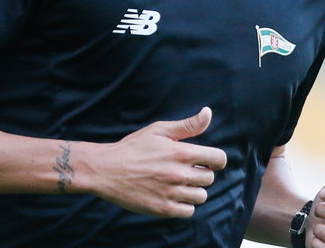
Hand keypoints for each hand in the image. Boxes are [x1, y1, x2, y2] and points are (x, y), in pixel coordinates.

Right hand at [86, 107, 227, 217]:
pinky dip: (184, 204)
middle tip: (183, 169)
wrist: (106, 170)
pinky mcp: (163, 209)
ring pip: (201, 196)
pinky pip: (188, 211)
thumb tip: (208, 112)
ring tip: (177, 183)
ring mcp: (172, 193)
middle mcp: (180, 174)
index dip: (215, 159)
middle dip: (200, 173)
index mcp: (182, 152)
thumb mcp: (159, 130)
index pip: (219, 159)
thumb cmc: (133, 148)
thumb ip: (187, 125)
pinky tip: (172, 195)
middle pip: (209, 178)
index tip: (206, 160)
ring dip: (193, 190)